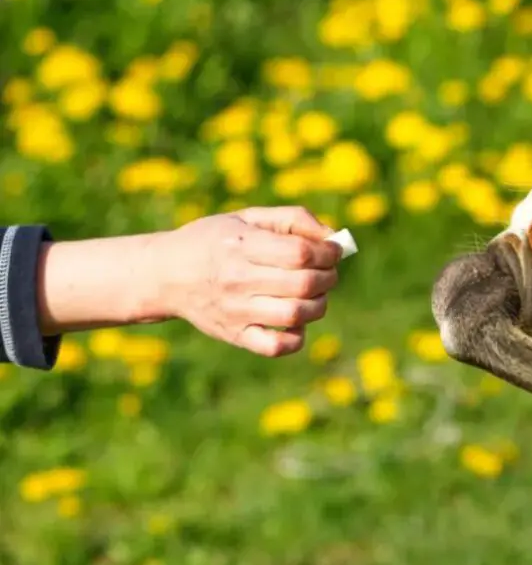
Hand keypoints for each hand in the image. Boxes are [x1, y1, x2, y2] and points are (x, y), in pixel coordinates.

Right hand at [156, 206, 342, 356]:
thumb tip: (332, 237)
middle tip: (328, 272)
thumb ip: (292, 219)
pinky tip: (296, 321)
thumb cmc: (215, 241)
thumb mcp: (247, 217)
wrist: (165, 275)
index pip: (301, 253)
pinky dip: (297, 337)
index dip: (327, 252)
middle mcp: (237, 279)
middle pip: (304, 283)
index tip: (333, 251)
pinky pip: (277, 347)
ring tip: (316, 295)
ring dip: (319, 304)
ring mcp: (236, 311)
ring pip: (296, 314)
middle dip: (329, 277)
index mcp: (241, 245)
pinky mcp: (235, 335)